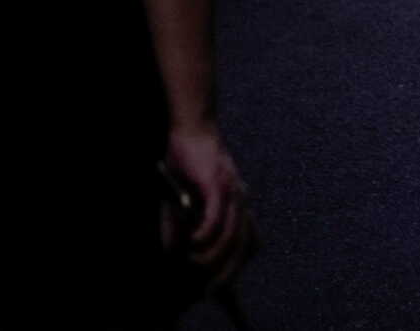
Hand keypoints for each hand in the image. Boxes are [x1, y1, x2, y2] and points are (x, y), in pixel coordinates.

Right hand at [164, 125, 254, 287]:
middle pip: (244, 244)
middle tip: (210, 291)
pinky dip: (207, 232)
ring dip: (215, 254)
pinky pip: (217, 214)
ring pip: (232, 232)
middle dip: (227, 271)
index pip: (247, 242)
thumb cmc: (187, 162)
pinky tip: (195, 244)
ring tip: (197, 267)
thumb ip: (177, 226)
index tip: (221, 290)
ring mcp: (232, 190)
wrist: (190, 128)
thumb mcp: (179, 200)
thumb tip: (172, 253)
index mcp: (236, 205)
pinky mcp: (217, 182)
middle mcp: (240, 199)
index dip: (236, 267)